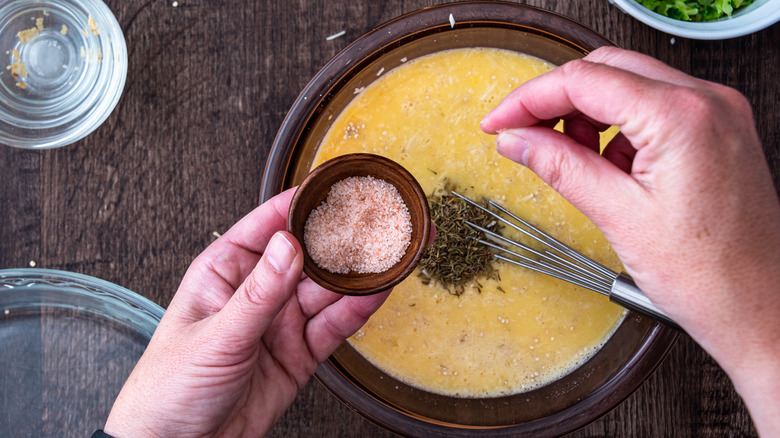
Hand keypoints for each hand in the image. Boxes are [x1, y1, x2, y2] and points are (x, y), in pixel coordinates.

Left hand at [103, 188, 389, 436]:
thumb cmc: (169, 389)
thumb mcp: (215, 336)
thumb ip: (258, 294)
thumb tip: (289, 246)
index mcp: (225, 271)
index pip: (269, 224)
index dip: (303, 202)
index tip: (335, 187)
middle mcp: (257, 292)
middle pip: (308, 256)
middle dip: (341, 239)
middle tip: (376, 221)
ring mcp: (280, 322)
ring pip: (327, 290)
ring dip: (357, 274)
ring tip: (387, 254)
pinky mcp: (299, 353)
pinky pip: (334, 326)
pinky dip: (357, 310)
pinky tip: (376, 292)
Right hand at [481, 47, 779, 436]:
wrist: (760, 309)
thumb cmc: (709, 275)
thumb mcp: (618, 216)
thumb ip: (560, 166)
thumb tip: (516, 139)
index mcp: (681, 117)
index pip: (584, 81)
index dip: (528, 99)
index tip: (498, 122)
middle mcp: (706, 101)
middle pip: (606, 70)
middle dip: (555, 100)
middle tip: (520, 134)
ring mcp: (716, 113)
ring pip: (629, 84)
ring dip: (586, 113)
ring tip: (568, 158)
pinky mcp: (717, 130)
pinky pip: (654, 107)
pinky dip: (618, 128)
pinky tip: (606, 166)